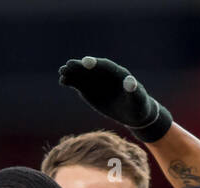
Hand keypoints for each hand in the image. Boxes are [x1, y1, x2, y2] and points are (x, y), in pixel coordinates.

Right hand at [58, 56, 172, 142]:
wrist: (132, 113)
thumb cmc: (138, 105)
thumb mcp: (137, 99)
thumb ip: (134, 90)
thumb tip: (130, 81)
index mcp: (118, 73)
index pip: (105, 66)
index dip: (96, 64)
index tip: (86, 62)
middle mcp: (105, 74)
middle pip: (91, 68)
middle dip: (80, 66)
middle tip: (68, 65)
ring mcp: (96, 81)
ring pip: (83, 74)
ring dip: (72, 72)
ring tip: (62, 72)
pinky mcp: (89, 89)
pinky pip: (79, 83)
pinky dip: (71, 81)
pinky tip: (63, 81)